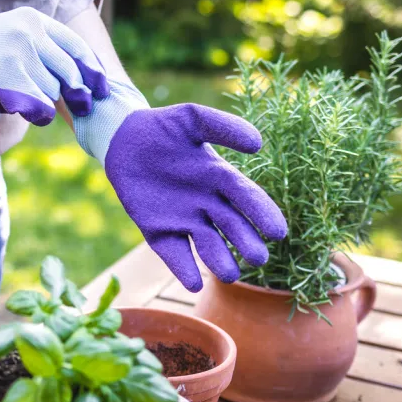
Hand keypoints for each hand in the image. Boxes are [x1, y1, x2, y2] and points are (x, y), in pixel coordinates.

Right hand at [0, 7, 108, 125]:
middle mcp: (28, 34)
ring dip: (46, 102)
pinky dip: (39, 115)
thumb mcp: (10, 33)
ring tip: (24, 98)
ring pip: (53, 92)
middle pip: (69, 73)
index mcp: (32, 20)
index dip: (93, 69)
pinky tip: (28, 111)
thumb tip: (81, 75)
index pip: (75, 46)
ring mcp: (18, 57)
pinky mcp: (8, 81)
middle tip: (85, 107)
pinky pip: (40, 108)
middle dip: (80, 93)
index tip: (103, 86)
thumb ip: (42, 46)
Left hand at [74, 81, 287, 291]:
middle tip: (258, 258)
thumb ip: (223, 127)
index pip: (247, 198)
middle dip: (245, 242)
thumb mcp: (192, 119)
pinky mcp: (158, 231)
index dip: (262, 214)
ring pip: (207, 246)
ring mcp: (183, 220)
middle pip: (231, 227)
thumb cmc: (163, 127)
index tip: (278, 231)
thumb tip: (258, 143)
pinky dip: (183, 268)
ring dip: (219, 261)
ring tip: (228, 274)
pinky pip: (173, 253)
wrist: (123, 139)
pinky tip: (192, 282)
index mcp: (220, 178)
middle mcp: (207, 204)